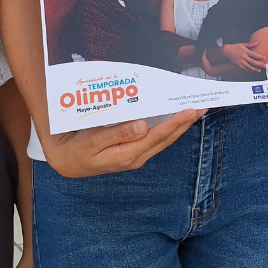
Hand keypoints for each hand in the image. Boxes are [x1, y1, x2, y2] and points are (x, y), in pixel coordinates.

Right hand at [42, 108, 200, 177]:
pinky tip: (174, 119)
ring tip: (194, 111)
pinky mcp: (132, 151)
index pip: (157, 137)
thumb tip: (142, 126)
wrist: (65, 161)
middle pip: (166, 139)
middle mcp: (135, 157)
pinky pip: (156, 139)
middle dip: (185, 123)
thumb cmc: (76, 150)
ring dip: (180, 125)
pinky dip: (168, 128)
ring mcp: (135, 155)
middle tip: (202, 106)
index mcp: (127, 155)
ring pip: (163, 140)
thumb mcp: (92, 141)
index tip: (190, 110)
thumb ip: (117, 134)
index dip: (175, 123)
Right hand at [220, 41, 267, 72]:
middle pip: (252, 62)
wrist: (227, 51)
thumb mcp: (243, 44)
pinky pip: (244, 68)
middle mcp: (243, 57)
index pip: (254, 55)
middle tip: (264, 66)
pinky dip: (249, 70)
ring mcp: (241, 61)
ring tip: (259, 70)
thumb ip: (250, 44)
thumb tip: (256, 43)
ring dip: (254, 69)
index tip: (264, 58)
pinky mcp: (238, 64)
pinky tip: (252, 71)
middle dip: (259, 64)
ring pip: (249, 67)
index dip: (260, 57)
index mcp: (245, 51)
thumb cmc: (235, 47)